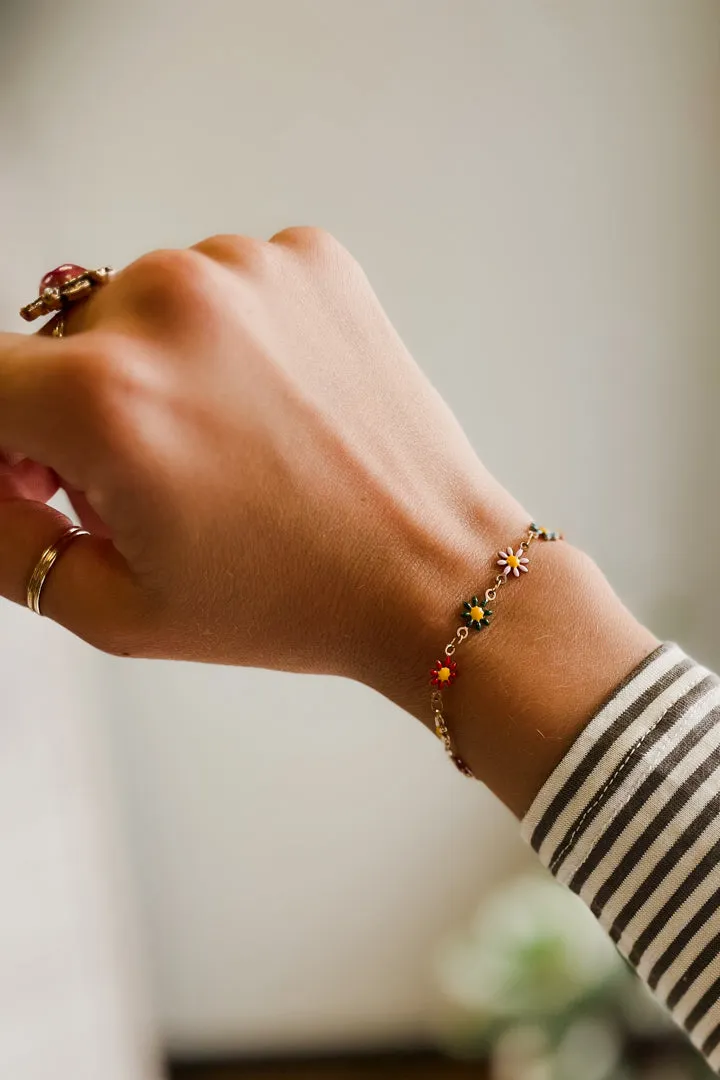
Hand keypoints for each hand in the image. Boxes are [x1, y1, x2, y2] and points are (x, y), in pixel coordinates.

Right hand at [0, 229, 525, 685]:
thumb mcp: (116, 610)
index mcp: (107, 397)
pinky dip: (231, 338)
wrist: (432, 571)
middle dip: (81, 409)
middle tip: (155, 478)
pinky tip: (276, 404)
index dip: (1, 440)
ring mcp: (248, 269)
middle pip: (62, 342)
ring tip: (228, 443)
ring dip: (159, 365)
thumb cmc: (290, 599)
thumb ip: (3, 538)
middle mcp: (170, 304)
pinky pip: (225, 286)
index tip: (39, 474)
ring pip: (143, 306)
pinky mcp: (310, 258)